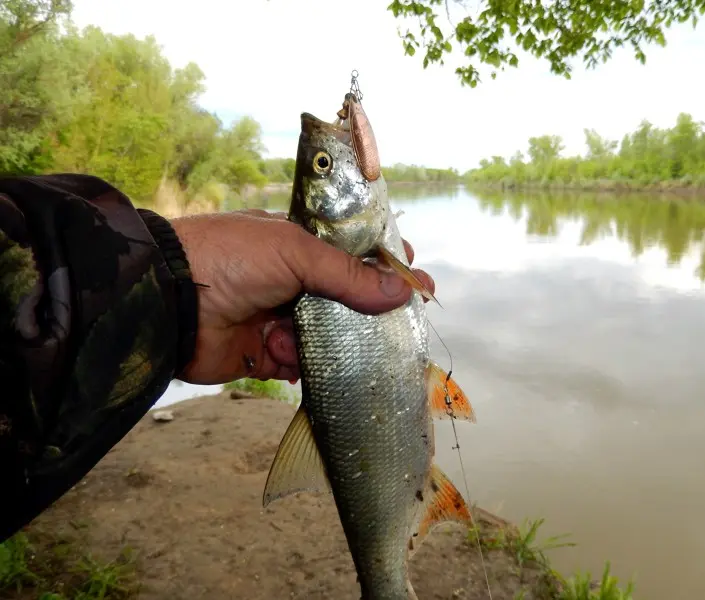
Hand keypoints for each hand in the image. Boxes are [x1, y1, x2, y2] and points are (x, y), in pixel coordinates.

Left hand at [170, 210, 434, 384]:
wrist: (169, 302)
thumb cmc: (232, 258)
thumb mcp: (294, 251)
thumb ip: (348, 274)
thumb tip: (404, 291)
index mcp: (299, 244)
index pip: (353, 252)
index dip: (385, 265)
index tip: (415, 279)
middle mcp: (293, 280)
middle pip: (347, 299)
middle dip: (372, 313)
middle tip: (402, 327)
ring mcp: (280, 317)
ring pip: (329, 336)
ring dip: (333, 343)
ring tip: (329, 344)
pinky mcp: (266, 354)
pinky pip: (300, 364)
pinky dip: (299, 363)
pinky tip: (285, 356)